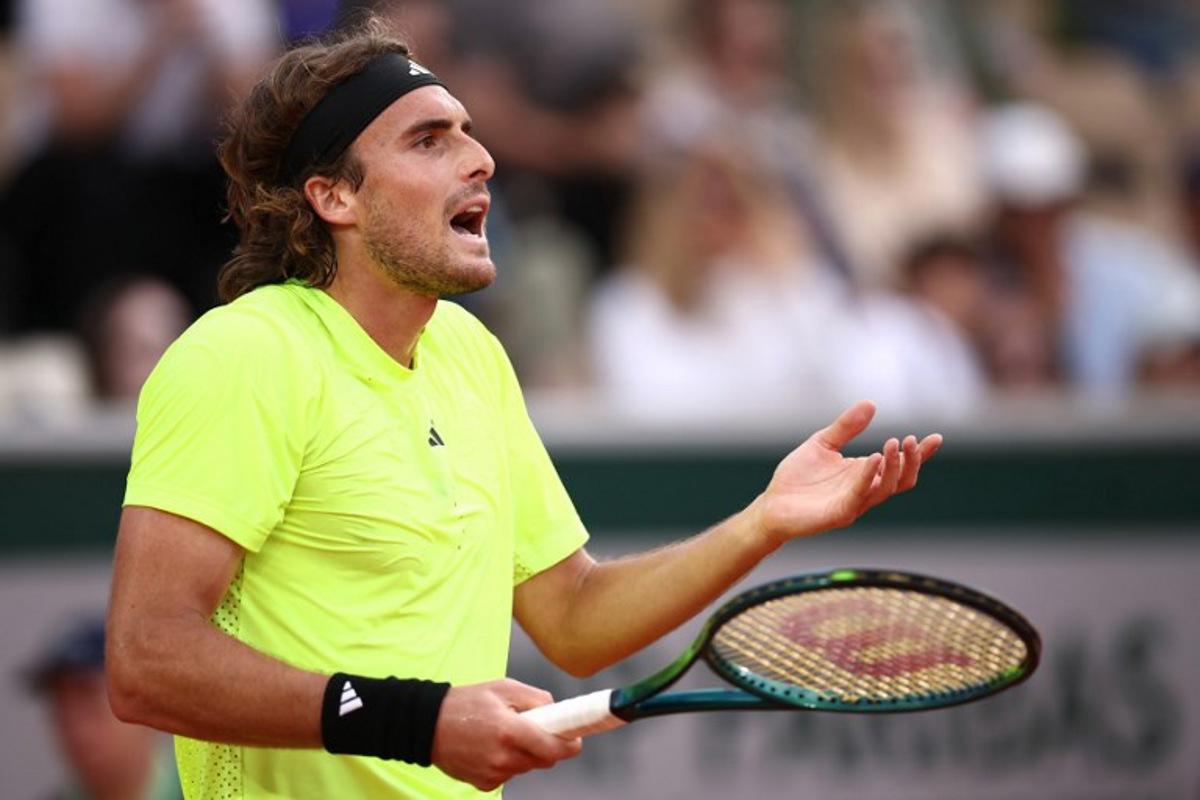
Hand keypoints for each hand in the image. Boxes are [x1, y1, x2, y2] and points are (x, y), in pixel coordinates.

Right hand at [431, 679, 582, 791]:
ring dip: (526, 753)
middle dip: (547, 745)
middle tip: (535, 728)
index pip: (555, 748)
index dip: (570, 743)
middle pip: (545, 760)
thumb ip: (536, 698)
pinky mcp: (485, 784)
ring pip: (528, 767)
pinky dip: (508, 762)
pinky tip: (491, 747)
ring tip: (505, 734)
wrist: (428, 725)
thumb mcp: (503, 688)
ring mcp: (494, 774)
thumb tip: (556, 711)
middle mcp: (504, 757)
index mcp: (510, 731)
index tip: (576, 738)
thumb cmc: (466, 702)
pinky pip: (509, 774)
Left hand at [751, 401, 941, 546]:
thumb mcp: (822, 443)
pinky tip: (875, 458)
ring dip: (894, 466)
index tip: (936, 438)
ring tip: (895, 443)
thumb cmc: (797, 478)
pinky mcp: (840, 513)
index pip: (899, 465)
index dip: (920, 454)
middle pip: (901, 480)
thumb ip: (846, 427)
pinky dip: (869, 476)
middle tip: (912, 440)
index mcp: (864, 474)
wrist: (771, 504)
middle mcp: (865, 490)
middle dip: (911, 461)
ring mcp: (854, 503)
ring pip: (886, 488)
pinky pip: (860, 495)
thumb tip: (871, 404)